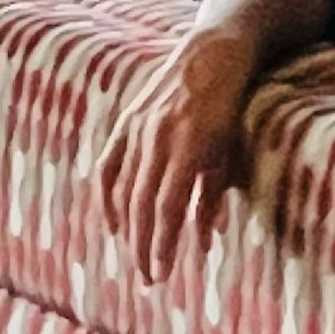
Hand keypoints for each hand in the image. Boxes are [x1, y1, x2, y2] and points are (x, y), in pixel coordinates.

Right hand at [104, 22, 263, 281]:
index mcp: (188, 146)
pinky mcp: (127, 121)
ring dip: (127, 229)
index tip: (162, 274)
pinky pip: (108, 166)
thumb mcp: (227, 153)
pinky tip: (113, 224)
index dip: (162, 244)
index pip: (168, 208)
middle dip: (143, 245)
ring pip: (124, 189)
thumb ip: (211, 199)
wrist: (211, 55)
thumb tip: (202, 245)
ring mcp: (138, 127)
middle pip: (142, 204)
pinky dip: (107, 197)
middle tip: (148, 278)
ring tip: (134, 257)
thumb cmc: (227, 109)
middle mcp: (158, 138)